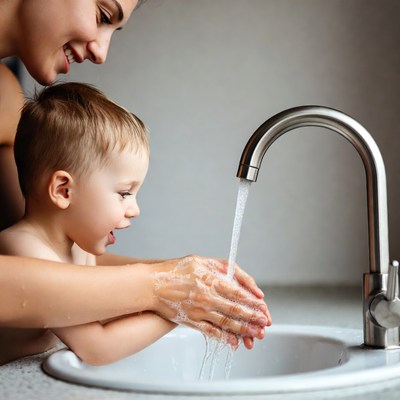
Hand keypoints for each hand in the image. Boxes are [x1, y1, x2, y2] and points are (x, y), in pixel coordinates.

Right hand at [151, 255, 271, 347]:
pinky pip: (211, 331)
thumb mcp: (200, 260)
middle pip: (235, 310)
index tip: (262, 305)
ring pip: (226, 322)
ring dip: (243, 329)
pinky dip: (224, 337)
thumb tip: (237, 277)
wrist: (151, 285)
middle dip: (253, 317)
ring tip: (256, 333)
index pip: (237, 292)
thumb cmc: (175, 270)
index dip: (252, 301)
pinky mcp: (191, 321)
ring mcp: (199, 311)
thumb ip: (221, 266)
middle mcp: (206, 297)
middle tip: (265, 322)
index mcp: (210, 279)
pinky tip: (234, 341)